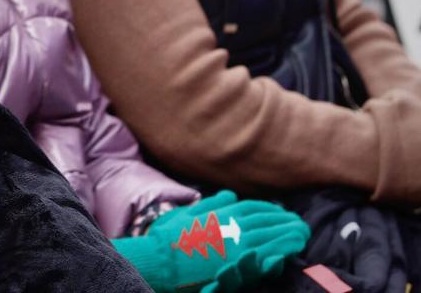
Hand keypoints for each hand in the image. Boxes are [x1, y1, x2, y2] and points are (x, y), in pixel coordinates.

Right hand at [112, 191, 310, 292]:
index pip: (255, 209)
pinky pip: (268, 257)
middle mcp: (235, 228)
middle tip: (300, 225)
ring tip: (301, 235)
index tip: (282, 213)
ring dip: (290, 235)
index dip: (271, 210)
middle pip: (268, 222)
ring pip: (272, 238)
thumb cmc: (169, 237)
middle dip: (286, 222)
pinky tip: (291, 251)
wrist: (161, 261)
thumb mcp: (186, 213)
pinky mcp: (240, 267)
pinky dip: (282, 252)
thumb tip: (230, 195)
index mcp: (222, 213)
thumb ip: (211, 204)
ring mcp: (240, 248)